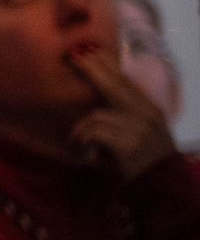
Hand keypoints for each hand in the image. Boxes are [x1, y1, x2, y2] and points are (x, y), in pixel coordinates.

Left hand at [66, 44, 175, 180]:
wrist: (165, 188)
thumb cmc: (150, 162)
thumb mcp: (146, 132)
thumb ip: (130, 114)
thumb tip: (103, 97)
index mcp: (151, 110)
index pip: (127, 81)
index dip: (108, 65)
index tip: (92, 51)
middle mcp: (147, 115)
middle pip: (113, 85)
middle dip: (92, 69)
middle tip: (73, 57)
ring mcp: (138, 129)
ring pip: (96, 116)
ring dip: (83, 132)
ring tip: (82, 146)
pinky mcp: (128, 144)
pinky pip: (93, 134)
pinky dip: (84, 144)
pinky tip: (88, 156)